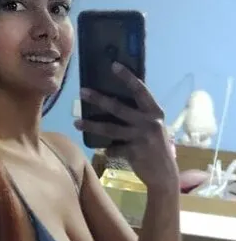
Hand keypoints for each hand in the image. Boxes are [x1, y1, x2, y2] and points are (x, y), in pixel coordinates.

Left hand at [75, 62, 177, 189]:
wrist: (165, 175)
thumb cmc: (157, 148)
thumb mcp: (154, 127)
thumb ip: (140, 116)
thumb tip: (116, 104)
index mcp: (155, 112)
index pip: (140, 90)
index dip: (127, 77)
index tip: (113, 65)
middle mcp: (149, 122)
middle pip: (118, 107)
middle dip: (99, 99)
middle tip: (82, 92)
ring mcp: (141, 138)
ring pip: (110, 129)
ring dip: (91, 125)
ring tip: (76, 122)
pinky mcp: (133, 153)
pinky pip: (113, 149)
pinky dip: (107, 150)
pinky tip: (103, 150)